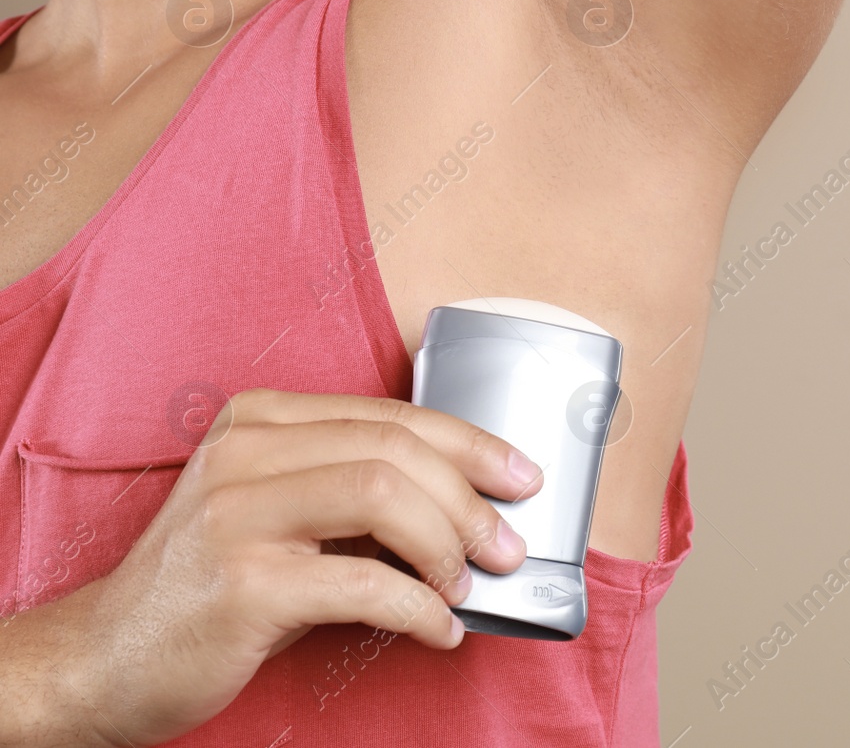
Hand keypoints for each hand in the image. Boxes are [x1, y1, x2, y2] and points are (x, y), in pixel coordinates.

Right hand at [0, 388, 541, 746]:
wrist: (103, 658)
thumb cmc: (209, 586)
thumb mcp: (278, 513)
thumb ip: (354, 491)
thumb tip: (470, 505)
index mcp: (259, 420)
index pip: (391, 415)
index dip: (471, 444)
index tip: (521, 478)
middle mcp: (244, 452)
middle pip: (397, 451)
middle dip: (471, 501)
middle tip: (506, 547)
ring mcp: (237, 516)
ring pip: (386, 497)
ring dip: (449, 547)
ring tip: (467, 587)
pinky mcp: (243, 586)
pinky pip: (367, 584)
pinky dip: (421, 610)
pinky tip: (438, 630)